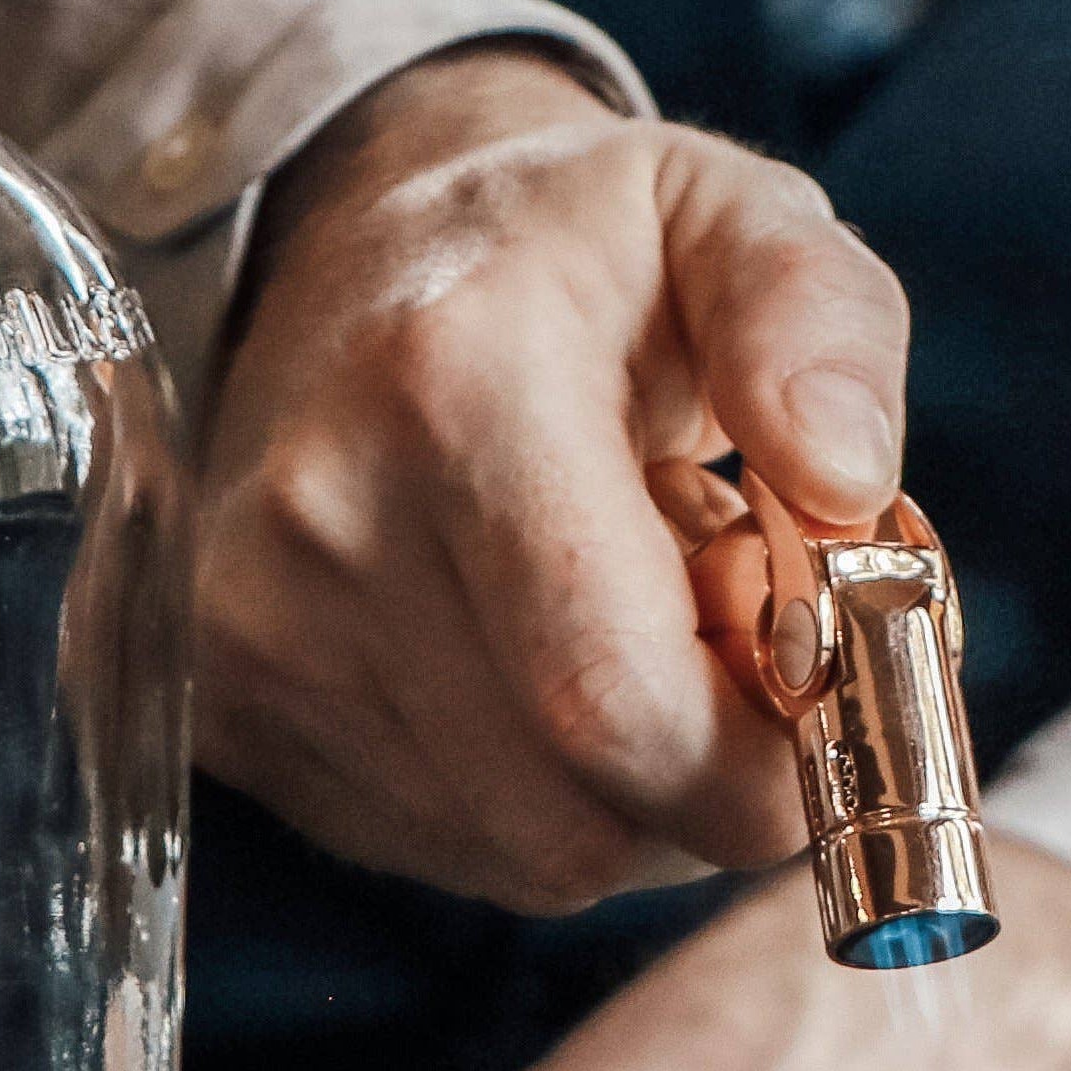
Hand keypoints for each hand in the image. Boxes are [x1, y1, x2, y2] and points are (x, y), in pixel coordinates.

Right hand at [193, 46, 909, 911]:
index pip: (618, 697)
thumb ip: (817, 319)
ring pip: (524, 854)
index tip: (832, 690)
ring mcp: (253, 628)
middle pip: (577, 812)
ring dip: (634, 790)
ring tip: (634, 621)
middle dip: (715, 775)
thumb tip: (844, 479)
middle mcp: (323, 518)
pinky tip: (542, 660)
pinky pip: (446, 849)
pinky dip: (543, 798)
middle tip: (747, 645)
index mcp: (454, 380)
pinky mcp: (227, 706)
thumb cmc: (582, 246)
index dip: (764, 756)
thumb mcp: (736, 216)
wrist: (363, 239)